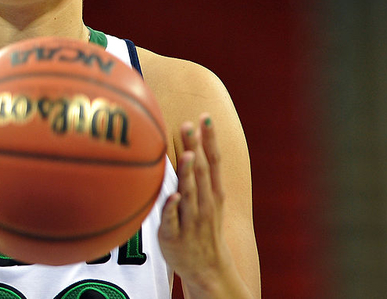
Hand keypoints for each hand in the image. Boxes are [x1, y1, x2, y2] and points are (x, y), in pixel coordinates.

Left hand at [159, 114, 233, 290]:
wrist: (208, 270)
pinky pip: (173, 220)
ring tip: (187, 154)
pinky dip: (173, 208)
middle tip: (189, 124)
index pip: (212, 161)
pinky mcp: (174, 236)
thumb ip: (197, 175)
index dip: (209, 139)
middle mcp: (205, 204)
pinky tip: (173, 196)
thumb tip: (187, 143)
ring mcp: (191, 220)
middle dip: (195, 147)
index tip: (204, 117)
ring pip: (189, 194)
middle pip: (200, 171)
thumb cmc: (202, 227)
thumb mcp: (207, 201)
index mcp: (213, 194)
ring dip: (188, 174)